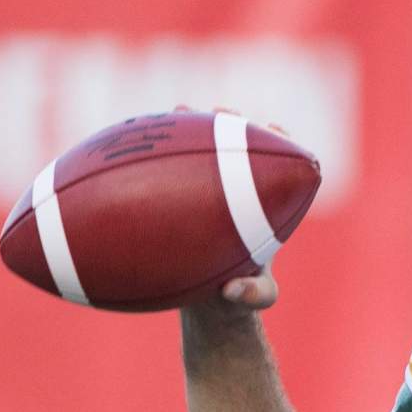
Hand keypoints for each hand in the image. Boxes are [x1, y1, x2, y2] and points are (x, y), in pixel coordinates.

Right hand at [171, 103, 281, 320]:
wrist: (207, 302)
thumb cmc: (238, 295)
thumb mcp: (255, 298)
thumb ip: (254, 296)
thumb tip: (234, 289)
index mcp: (266, 205)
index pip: (279, 164)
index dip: (279, 142)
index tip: (272, 128)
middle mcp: (238, 192)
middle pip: (239, 146)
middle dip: (232, 123)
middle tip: (221, 113)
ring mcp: (204, 192)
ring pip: (199, 151)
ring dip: (191, 127)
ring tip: (179, 109)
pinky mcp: (176, 198)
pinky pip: (163, 172)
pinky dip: (152, 157)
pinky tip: (131, 144)